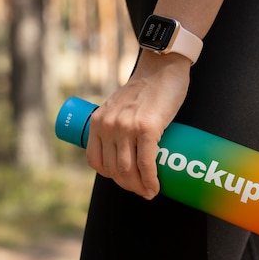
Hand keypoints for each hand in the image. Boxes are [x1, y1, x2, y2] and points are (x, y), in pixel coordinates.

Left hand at [86, 50, 190, 199]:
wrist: (162, 67)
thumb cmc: (145, 89)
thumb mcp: (119, 107)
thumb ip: (116, 124)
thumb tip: (123, 150)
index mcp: (98, 122)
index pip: (96, 162)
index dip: (111, 178)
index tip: (125, 181)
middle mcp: (108, 126)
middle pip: (114, 170)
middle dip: (128, 186)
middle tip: (141, 190)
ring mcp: (126, 127)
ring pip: (128, 170)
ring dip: (139, 188)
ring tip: (149, 192)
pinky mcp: (147, 128)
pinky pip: (147, 163)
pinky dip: (150, 180)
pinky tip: (154, 188)